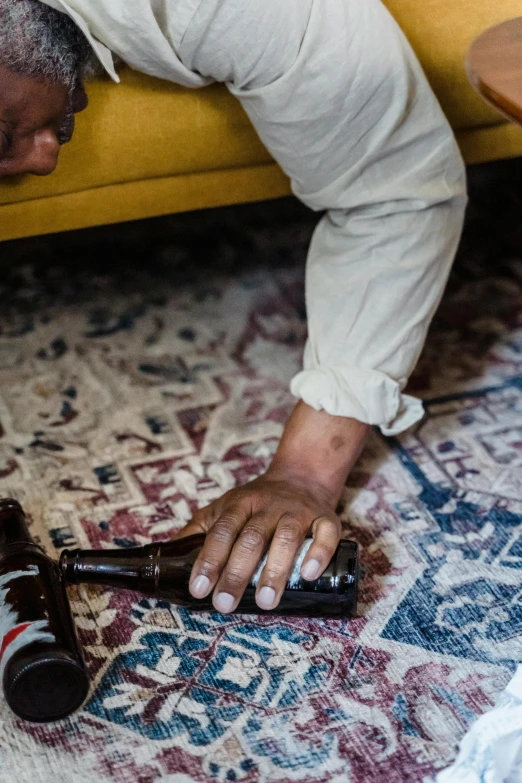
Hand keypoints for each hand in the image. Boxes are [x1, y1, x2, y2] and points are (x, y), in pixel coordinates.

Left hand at [176, 471, 341, 612]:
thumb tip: (166, 561)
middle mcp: (268, 507)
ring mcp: (298, 512)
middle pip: (250, 538)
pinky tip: (308, 574)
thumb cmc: (256, 502)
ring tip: (266, 601)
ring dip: (275, 569)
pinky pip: (326, 534)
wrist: (300, 476)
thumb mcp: (223, 508)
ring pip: (286, 537)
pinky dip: (319, 552)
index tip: (199, 589)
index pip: (221, 532)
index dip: (209, 559)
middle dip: (237, 572)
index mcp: (239, 505)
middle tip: (225, 603)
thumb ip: (197, 531)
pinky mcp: (326, 518)